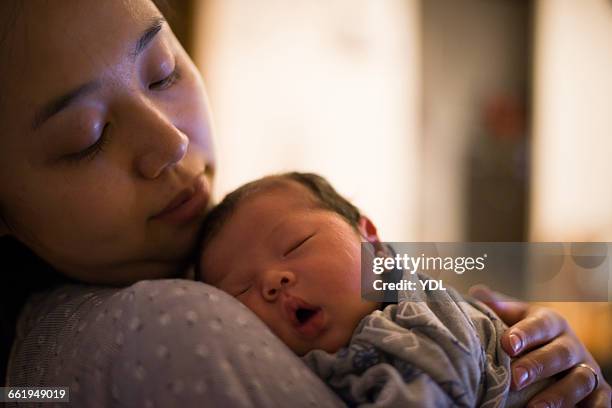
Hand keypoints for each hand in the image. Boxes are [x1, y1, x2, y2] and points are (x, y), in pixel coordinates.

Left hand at [470, 285, 610, 407]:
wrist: (554, 351)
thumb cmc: (526, 334)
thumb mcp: (514, 317)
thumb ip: (498, 307)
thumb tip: (477, 293)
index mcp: (551, 322)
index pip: (541, 324)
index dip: (525, 334)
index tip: (507, 344)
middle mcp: (572, 344)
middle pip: (560, 353)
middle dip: (538, 366)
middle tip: (515, 379)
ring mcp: (587, 368)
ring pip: (581, 379)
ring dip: (560, 395)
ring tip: (534, 407)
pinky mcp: (599, 391)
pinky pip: (601, 401)